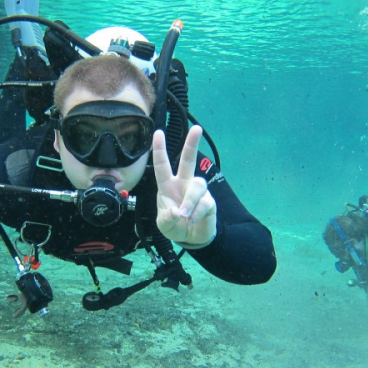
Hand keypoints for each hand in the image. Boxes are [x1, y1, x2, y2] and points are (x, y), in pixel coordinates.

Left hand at [152, 125, 216, 247]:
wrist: (191, 238)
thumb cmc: (174, 226)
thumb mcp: (164, 225)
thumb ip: (167, 218)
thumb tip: (176, 211)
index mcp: (168, 186)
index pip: (162, 165)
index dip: (160, 149)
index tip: (158, 133)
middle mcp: (184, 183)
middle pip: (189, 160)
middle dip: (192, 144)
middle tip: (197, 129)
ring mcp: (197, 191)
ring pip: (197, 185)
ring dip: (190, 201)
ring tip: (185, 216)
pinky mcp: (209, 201)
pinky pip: (204, 203)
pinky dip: (197, 214)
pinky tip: (192, 220)